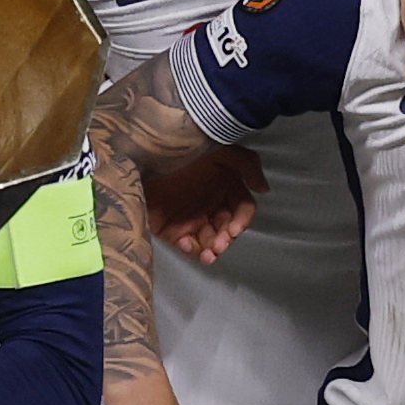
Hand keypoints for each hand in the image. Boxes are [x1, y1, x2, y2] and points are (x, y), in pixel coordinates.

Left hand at [143, 141, 266, 263]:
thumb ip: (246, 165)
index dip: (242, 221)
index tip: (233, 230)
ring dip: (212, 250)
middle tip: (219, 246)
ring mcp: (191, 217)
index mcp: (225, 185)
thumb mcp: (219, 149)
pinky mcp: (170, 229)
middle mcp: (211, 203)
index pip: (242, 209)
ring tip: (208, 255)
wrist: (140, 158)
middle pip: (227, 229)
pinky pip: (187, 245)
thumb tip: (264, 188)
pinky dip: (191, 249)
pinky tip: (187, 244)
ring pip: (210, 241)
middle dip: (226, 240)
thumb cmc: (182, 150)